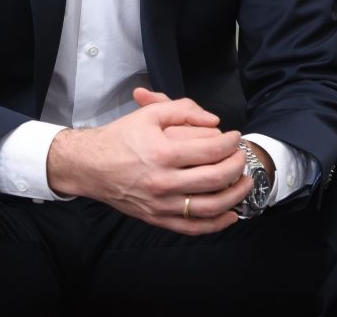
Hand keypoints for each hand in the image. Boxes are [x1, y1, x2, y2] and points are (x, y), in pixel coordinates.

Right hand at [47, 89, 248, 234]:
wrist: (90, 166)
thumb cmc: (120, 137)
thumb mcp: (149, 114)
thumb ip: (182, 110)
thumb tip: (213, 121)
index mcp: (162, 153)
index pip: (209, 149)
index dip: (229, 142)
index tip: (235, 137)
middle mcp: (163, 181)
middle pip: (215, 178)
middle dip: (237, 166)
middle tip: (242, 156)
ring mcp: (161, 204)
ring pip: (209, 207)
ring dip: (235, 195)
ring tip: (245, 182)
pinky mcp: (158, 219)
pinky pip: (193, 227)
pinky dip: (216, 224)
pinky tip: (231, 214)